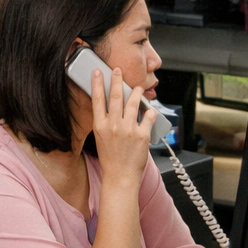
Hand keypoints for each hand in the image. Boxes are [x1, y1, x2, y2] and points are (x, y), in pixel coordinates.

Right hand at [91, 66, 150, 187]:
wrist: (120, 176)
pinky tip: (149, 110)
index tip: (98, 72)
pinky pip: (147, 117)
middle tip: (118, 70)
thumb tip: (112, 107)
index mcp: (100, 125)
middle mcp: (113, 125)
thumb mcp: (100, 138)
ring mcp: (128, 129)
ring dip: (136, 93)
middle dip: (117, 80)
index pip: (97, 99)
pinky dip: (149, 112)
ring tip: (138, 88)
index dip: (97, 83)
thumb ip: (105, 122)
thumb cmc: (110, 159)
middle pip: (116, 97)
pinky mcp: (142, 135)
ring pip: (133, 103)